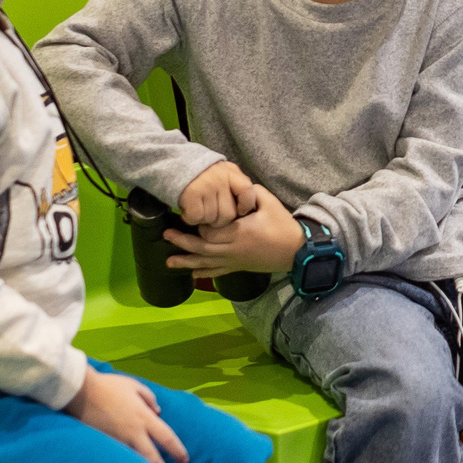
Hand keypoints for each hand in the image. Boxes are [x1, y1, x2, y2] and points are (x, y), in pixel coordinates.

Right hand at [64, 369, 188, 462]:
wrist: (80, 392)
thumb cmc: (108, 386)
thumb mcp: (134, 386)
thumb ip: (149, 398)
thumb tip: (158, 412)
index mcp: (143, 417)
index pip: (166, 438)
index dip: (177, 450)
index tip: (184, 460)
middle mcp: (133, 432)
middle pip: (152, 457)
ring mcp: (118, 441)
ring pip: (135, 461)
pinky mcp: (104, 445)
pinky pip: (119, 458)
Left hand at [163, 184, 306, 276]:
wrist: (296, 251)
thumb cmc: (283, 225)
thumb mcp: (269, 202)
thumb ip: (250, 193)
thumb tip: (234, 188)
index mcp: (240, 232)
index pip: (211, 232)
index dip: (199, 226)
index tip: (191, 216)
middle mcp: (233, 249)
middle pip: (202, 248)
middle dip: (183, 242)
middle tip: (166, 234)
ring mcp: (235, 261)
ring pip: (206, 263)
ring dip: (186, 261)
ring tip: (169, 261)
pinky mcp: (238, 267)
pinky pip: (218, 272)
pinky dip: (204, 273)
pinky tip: (192, 274)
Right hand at [176, 160, 250, 227]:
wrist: (174, 162)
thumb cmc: (202, 173)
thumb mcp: (223, 171)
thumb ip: (235, 184)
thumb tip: (247, 207)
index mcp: (231, 172)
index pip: (248, 192)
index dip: (246, 206)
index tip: (240, 211)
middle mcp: (220, 179)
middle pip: (229, 214)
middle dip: (220, 220)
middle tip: (211, 213)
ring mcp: (206, 186)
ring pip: (212, 219)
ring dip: (204, 219)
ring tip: (199, 208)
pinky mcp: (191, 194)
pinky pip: (196, 218)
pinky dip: (191, 219)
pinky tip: (189, 210)